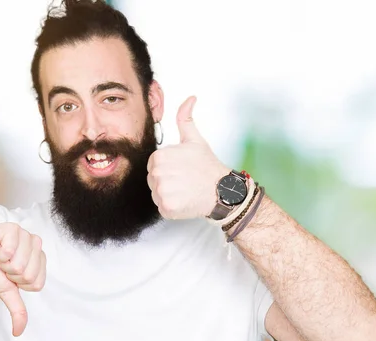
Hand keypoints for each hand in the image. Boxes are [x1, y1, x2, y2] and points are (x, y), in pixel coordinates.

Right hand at [0, 223, 46, 336]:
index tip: (9, 275)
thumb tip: (19, 331)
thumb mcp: (6, 292)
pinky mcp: (12, 229)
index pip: (37, 283)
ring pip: (21, 264)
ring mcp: (25, 235)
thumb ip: (17, 309)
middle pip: (29, 274)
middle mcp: (36, 246)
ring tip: (0, 256)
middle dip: (11, 274)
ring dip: (4, 264)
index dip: (19, 283)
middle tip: (3, 265)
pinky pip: (11, 250)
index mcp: (39, 260)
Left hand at [147, 96, 228, 218]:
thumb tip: (190, 98)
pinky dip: (173, 208)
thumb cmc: (207, 165)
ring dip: (169, 195)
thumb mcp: (194, 139)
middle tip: (185, 181)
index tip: (181, 170)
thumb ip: (185, 118)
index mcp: (159, 157)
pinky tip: (185, 201)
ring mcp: (162, 192)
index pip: (154, 166)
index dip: (168, 169)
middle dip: (167, 182)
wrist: (222, 190)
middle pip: (153, 181)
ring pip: (157, 195)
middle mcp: (157, 174)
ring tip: (186, 190)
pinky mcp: (167, 208)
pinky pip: (163, 208)